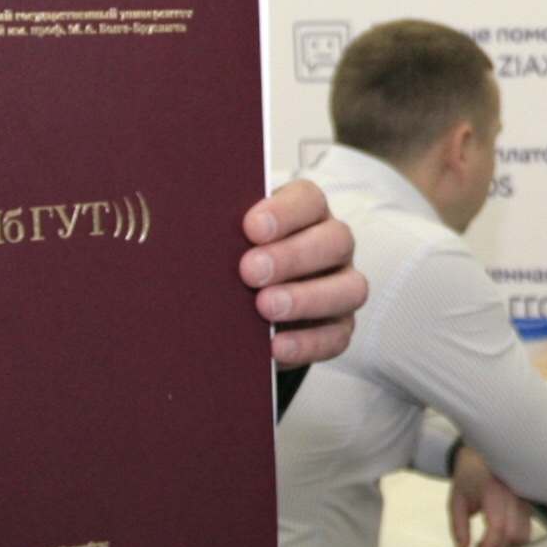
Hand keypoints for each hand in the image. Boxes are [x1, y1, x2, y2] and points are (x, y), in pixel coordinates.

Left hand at [242, 181, 365, 367]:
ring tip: (265, 308)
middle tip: (250, 271)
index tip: (251, 228)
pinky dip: (308, 342)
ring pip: (350, 288)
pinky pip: (337, 336)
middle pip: (335, 241)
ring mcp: (342, 287)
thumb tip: (196, 239)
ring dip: (307, 298)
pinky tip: (276, 346)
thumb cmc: (233, 263)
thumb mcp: (229, 245)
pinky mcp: (339, 328)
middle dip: (292, 257)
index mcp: (306, 214)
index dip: (285, 212)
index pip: (309, 200)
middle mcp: (332, 246)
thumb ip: (224, 237)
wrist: (239, 313)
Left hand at [446, 446, 538, 546]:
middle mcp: (514, 495)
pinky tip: (496, 537)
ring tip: (485, 545)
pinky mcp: (528, 504)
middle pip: (513, 535)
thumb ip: (458, 527)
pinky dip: (512, 540)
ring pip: (523, 535)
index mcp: (494, 491)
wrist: (482, 457)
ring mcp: (524, 499)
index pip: (497, 528)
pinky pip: (526, 529)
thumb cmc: (468, 477)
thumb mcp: (456, 500)